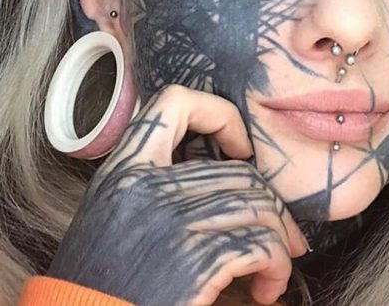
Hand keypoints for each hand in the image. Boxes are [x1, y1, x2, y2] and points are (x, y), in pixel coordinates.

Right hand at [47, 85, 307, 304]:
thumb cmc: (103, 280)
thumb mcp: (115, 213)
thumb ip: (155, 183)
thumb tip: (223, 168)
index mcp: (123, 169)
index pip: (176, 102)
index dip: (221, 114)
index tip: (240, 151)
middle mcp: (145, 187)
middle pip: (240, 172)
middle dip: (274, 207)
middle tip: (285, 238)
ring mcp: (170, 222)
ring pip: (259, 207)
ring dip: (280, 242)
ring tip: (274, 269)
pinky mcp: (194, 262)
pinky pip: (262, 246)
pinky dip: (276, 268)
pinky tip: (265, 288)